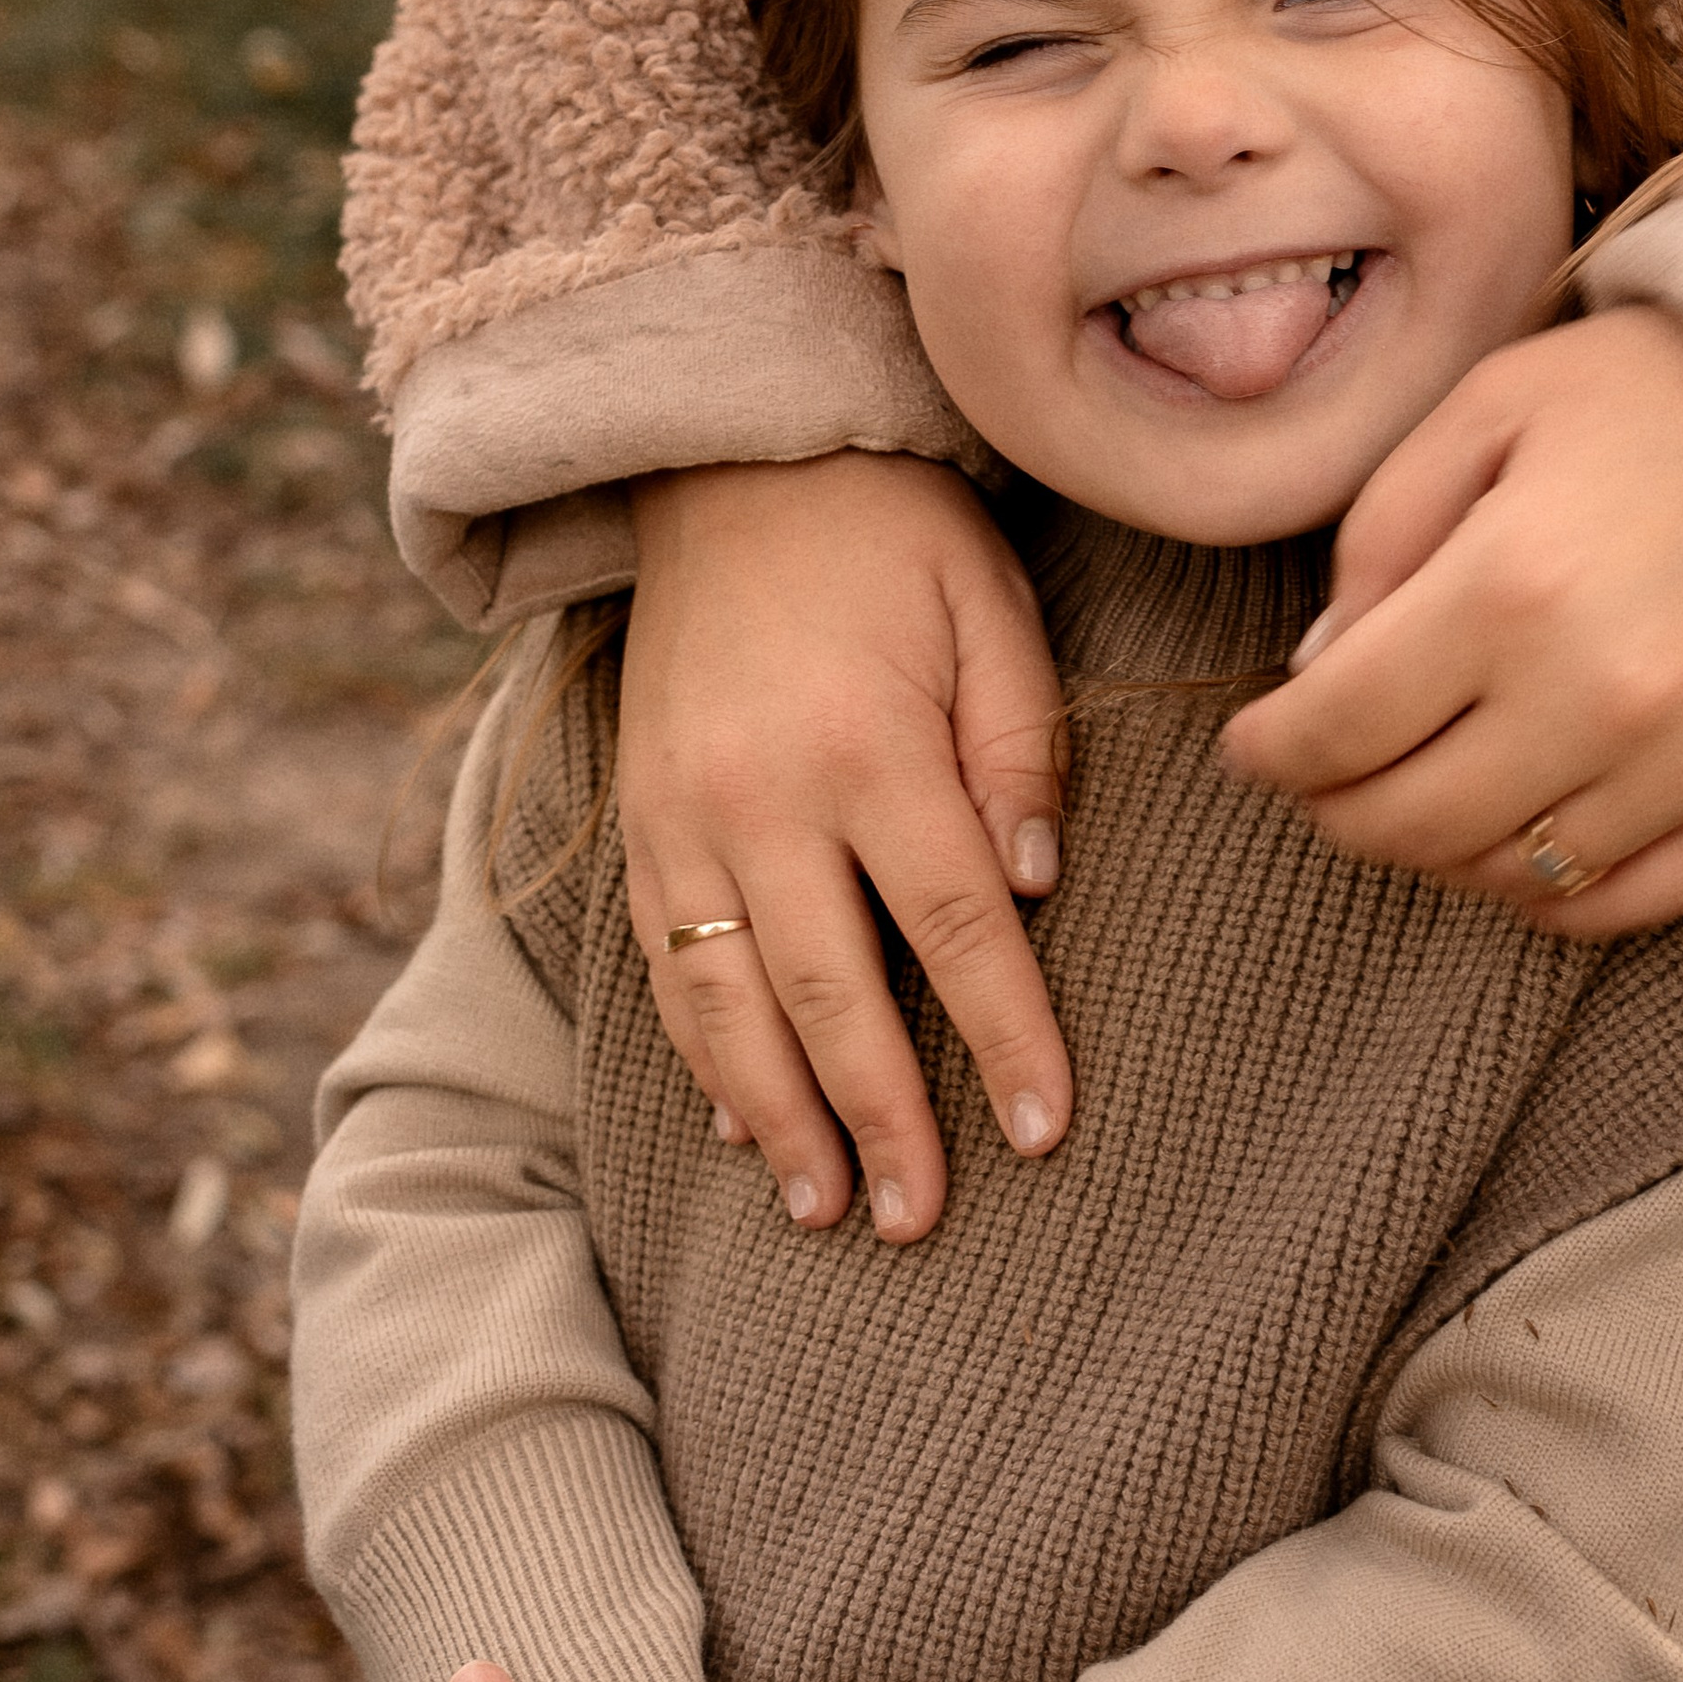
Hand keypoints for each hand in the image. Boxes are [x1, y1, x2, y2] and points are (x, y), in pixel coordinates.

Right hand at [621, 457, 1072, 1243]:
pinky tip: (743, 1125)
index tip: (1047, 1127)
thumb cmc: (889, 535)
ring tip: (826, 1211)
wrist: (726, 462)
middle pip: (832, 994)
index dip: (1005, 1034)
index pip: (954, 925)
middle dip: (882, 1119)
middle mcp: (760, 797)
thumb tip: (1031, 885)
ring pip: (728, 1003)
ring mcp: (681, 817)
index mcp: (869, 744)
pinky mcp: (636, 820)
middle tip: (920, 1220)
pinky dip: (702, 1055)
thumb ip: (1020, 744)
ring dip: (779, 1118)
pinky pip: (664, 964)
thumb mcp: (990, 606)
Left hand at [1221, 308, 1682, 937]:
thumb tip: (1317, 675)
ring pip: (1503, 876)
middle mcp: (1596, 699)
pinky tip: (1518, 841)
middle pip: (1405, 824)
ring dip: (1436, 851)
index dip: (1270, 753)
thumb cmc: (1665, 393)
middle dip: (1336, 810)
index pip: (1335, 731)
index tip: (1253, 746)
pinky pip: (1621, 903)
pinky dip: (1547, 893)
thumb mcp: (1491, 407)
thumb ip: (1381, 537)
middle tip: (1322, 780)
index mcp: (1508, 589)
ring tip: (1421, 795)